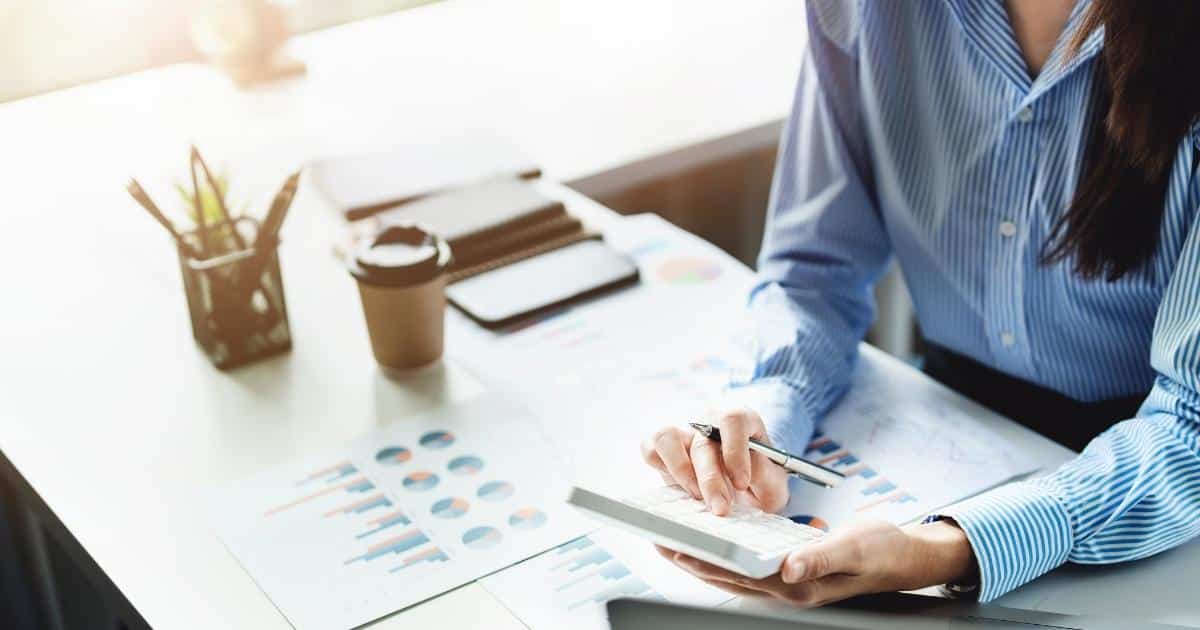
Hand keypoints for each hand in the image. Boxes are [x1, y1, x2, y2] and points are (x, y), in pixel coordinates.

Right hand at [640, 409, 788, 514]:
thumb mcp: (774, 481)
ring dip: (680, 471)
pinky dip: (660, 468)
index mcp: (741, 419)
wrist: (748, 487)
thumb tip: (743, 474)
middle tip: (720, 509)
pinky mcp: (664, 450)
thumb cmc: (761, 480)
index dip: (735, 450)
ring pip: (666, 436)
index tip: (741, 482)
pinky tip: (679, 489)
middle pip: (702, 440)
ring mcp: (684, 433)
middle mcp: (709, 420)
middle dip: (711, 479)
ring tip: (696, 497)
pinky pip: (650, 449)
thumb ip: (763, 473)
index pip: (732, 419)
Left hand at [658, 519, 975, 606]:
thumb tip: (788, 567)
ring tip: (674, 539)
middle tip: (657, 540)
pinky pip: (750, 562)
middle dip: (691, 560)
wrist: (905, 556)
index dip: (702, 562)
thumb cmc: (881, 550)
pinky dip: (727, 551)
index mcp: (797, 586)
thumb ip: (821, 556)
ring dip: (705, 557)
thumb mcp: (854, 547)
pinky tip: (715, 537)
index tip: (671, 547)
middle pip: (728, 576)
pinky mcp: (792, 570)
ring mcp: (789, 582)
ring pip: (735, 571)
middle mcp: (788, 588)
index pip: (737, 575)